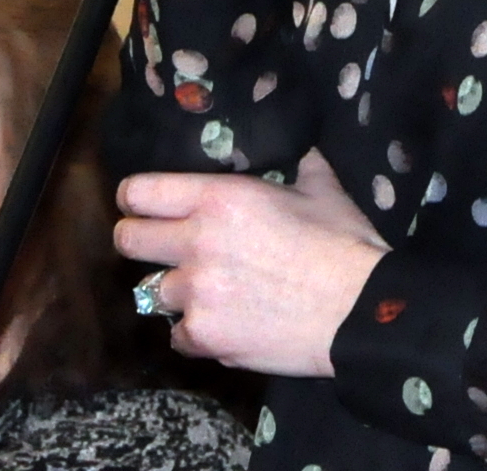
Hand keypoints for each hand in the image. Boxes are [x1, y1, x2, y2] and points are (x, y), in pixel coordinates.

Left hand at [116, 150, 388, 375]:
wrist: (359, 311)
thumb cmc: (342, 243)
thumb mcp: (322, 188)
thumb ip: (299, 165)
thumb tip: (301, 148)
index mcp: (219, 198)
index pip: (140, 192)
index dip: (135, 197)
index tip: (140, 203)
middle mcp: (197, 243)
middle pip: (128, 240)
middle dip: (139, 240)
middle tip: (163, 245)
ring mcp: (197, 295)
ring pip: (153, 292)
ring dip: (176, 290)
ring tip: (207, 289)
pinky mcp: (205, 338)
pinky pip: (177, 335)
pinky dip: (194, 330)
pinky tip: (221, 322)